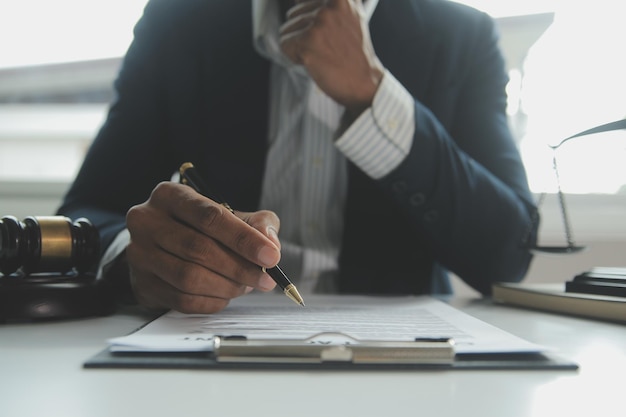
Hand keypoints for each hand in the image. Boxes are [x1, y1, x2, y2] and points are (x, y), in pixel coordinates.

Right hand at [125, 182, 280, 312]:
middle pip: (198, 248)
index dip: (243, 238)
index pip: (209, 216)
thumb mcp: (233, 214)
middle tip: (264, 279)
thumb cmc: (202, 227)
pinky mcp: (141, 284)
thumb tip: (269, 242)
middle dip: (239, 267)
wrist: (164, 245)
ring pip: (188, 277)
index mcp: (170, 195)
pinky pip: (181, 300)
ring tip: (245, 286)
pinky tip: (225, 295)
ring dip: (226, 286)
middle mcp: (146, 221)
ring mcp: (139, 254)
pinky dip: (211, 301)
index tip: (270, 256)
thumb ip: (258, 223)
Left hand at [280, 0, 383, 114]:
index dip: (309, 19)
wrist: (364, 82)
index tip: (324, 33)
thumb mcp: (348, 15)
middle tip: (327, 46)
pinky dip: (295, 57)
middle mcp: (330, 4)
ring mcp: (319, 22)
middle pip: (293, 14)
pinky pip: (284, 44)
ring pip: (287, 30)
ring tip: (323, 53)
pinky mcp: (308, 40)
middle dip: (304, 33)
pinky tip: (316, 61)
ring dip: (301, 46)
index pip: (302, 0)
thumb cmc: (353, 53)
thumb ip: (327, 3)